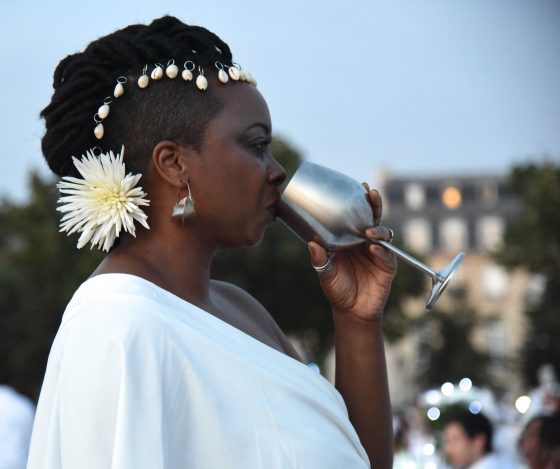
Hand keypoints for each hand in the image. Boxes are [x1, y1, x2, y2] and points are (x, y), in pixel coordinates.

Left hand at [308, 186, 396, 321]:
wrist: (351, 311)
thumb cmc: (337, 289)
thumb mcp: (325, 272)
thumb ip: (321, 259)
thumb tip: (311, 243)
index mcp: (351, 239)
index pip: (356, 216)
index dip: (359, 201)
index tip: (358, 186)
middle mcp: (366, 243)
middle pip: (373, 218)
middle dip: (374, 204)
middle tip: (370, 193)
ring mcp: (378, 253)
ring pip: (383, 233)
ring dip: (377, 228)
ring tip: (368, 229)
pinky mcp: (388, 267)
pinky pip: (387, 255)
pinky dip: (381, 251)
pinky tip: (373, 248)